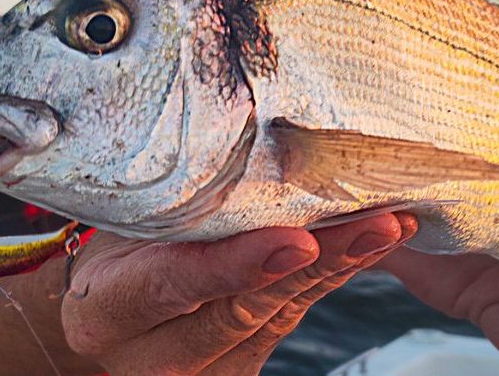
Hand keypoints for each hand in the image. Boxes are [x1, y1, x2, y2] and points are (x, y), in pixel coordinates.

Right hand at [61, 213, 417, 373]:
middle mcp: (154, 356)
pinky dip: (334, 275)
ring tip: (391, 224)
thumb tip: (242, 145)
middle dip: (319, 263)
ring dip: (342, 266)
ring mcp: (203, 370)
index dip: (235, 264)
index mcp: (107, 311)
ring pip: (281, 314)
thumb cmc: (111, 254)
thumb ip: (168, 208)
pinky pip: (293, 316)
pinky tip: (372, 244)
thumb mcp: (118, 225)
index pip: (172, 285)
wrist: (107, 310)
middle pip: (244, 309)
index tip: (295, 241)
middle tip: (375, 225)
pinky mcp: (241, 367)